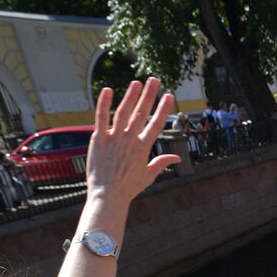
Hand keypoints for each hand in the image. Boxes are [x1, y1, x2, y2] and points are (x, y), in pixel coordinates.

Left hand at [86, 79, 179, 206]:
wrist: (107, 196)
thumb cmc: (128, 187)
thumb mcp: (149, 175)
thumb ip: (162, 162)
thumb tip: (177, 158)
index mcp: (143, 148)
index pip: (156, 123)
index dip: (163, 109)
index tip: (169, 96)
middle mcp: (130, 140)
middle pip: (141, 113)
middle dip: (149, 95)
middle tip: (154, 80)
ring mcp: (114, 138)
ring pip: (123, 112)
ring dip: (131, 96)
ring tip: (137, 83)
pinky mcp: (98, 139)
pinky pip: (101, 118)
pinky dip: (104, 103)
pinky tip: (108, 90)